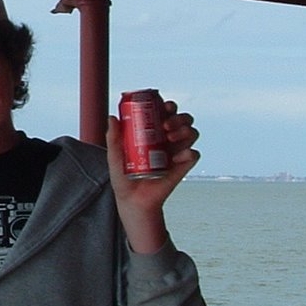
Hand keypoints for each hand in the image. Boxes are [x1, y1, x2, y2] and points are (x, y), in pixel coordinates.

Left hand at [106, 102, 199, 252]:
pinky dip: (188, 153)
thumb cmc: (123, 176)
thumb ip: (113, 137)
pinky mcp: (183, 167)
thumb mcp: (115, 155)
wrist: (132, 199)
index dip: (169, 105)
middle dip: (178, 117)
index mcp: (154, 131)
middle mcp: (168, 139)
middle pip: (183, 119)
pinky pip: (193, 155)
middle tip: (165, 125)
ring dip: (185, 131)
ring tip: (170, 138)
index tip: (163, 106)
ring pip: (192, 133)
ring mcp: (177, 152)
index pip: (167, 112)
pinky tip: (175, 158)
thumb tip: (112, 117)